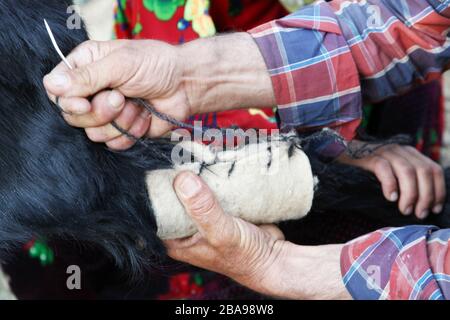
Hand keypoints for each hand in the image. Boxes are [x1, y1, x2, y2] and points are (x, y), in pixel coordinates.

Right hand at [43, 40, 188, 149]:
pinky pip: (114, 144)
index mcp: (85, 68)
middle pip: (73, 117)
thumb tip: (51, 85)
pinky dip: (132, 131)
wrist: (186, 85)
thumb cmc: (156, 65)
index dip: (67, 102)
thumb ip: (87, 77)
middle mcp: (91, 92)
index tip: (84, 104)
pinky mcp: (122, 131)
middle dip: (101, 111)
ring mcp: (106, 114)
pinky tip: (145, 116)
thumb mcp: (121, 64)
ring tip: (138, 104)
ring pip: (94, 133)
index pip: (57, 91)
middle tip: (121, 97)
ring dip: (120, 121)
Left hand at [166, 172, 350, 299]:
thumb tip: (183, 180)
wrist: (274, 258)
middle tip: (183, 154)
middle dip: (180, 175)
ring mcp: (203, 216)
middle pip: (176, 195)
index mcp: (176, 239)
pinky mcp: (219, 207)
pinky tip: (214, 161)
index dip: (159, 187)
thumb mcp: (221, 233)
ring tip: (198, 153)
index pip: (158, 209)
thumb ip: (203, 209)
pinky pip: (212, 188)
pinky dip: (214, 176)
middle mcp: (186, 227)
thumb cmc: (245, 256)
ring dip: (198, 173)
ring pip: (195, 188)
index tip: (164, 164)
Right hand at [338, 143, 445, 218]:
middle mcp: (401, 150)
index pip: (434, 169)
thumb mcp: (392, 173)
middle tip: (419, 214)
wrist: (339, 154)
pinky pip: (384, 169)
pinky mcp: (369, 157)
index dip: (438, 191)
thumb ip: (407, 181)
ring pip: (408, 171)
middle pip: (424, 171)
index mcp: (410, 154)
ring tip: (405, 210)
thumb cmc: (366, 171)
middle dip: (426, 196)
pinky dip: (390, 185)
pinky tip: (390, 198)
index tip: (435, 209)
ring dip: (410, 194)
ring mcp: (385, 152)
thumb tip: (423, 204)